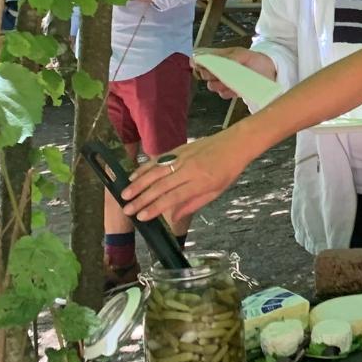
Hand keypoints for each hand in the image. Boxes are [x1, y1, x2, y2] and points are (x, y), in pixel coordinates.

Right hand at [122, 131, 250, 224]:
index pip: (174, 197)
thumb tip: (172, 218)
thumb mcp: (216, 192)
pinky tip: (133, 175)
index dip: (156, 208)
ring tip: (125, 195)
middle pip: (161, 186)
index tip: (141, 217)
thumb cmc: (228, 170)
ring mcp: (183, 157)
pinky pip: (159, 159)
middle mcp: (189, 169)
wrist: (236, 143)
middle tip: (127, 210)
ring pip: (156, 171)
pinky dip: (145, 167)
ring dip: (138, 183)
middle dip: (141, 199)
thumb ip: (192, 204)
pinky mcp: (179, 148)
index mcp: (201, 182)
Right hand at [193, 48, 275, 99]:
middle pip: (204, 74)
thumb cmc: (257, 60)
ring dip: (220, 83)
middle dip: (210, 74)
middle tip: (221, 72)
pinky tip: (237, 87)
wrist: (271, 72)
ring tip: (232, 80)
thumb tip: (217, 62)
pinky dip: (228, 91)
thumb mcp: (243, 54)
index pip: (201, 59)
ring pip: (212, 85)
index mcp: (220, 57)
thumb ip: (230, 57)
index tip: (197, 64)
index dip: (197, 62)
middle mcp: (220, 69)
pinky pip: (223, 94)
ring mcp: (225, 81)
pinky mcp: (231, 91)